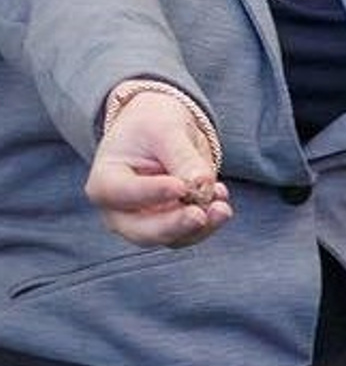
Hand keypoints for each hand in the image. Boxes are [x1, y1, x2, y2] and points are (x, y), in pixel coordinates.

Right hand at [85, 90, 232, 247]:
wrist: (163, 134)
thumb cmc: (153, 127)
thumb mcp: (165, 130)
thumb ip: (181, 157)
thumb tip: (202, 185)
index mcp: (105, 181)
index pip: (121, 193)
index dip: (150, 193)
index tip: (179, 187)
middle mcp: (120, 211)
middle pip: (142, 232)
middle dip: (175, 226)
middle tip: (199, 215)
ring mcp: (146, 225)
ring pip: (173, 239)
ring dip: (201, 226)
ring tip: (221, 203)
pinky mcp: (173, 229)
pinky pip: (193, 234)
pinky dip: (211, 222)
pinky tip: (220, 198)